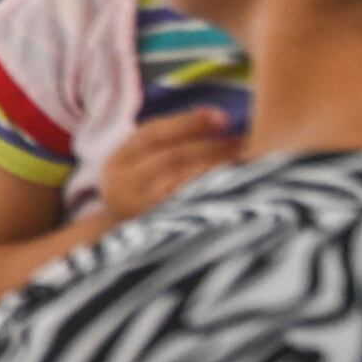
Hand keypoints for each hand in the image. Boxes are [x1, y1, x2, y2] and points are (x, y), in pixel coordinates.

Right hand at [101, 109, 243, 224]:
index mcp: (116, 163)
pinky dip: (214, 190)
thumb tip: (217, 116)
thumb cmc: (143, 191)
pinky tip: (235, 184)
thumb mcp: (141, 164)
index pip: (153, 134)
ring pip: (183, 180)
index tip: (224, 116)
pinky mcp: (161, 229)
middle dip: (211, 145)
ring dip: (218, 166)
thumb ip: (169, 139)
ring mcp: (140, 210)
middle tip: (243, 139)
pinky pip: (192, 204)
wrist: (123, 245)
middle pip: (172, 157)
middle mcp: (122, 186)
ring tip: (245, 159)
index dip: (190, 122)